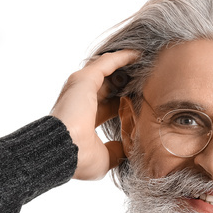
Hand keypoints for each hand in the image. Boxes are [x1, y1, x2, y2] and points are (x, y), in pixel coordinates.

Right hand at [50, 49, 139, 180]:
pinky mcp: (84, 78)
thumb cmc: (79, 158)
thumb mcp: (105, 158)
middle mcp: (80, 101)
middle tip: (148, 76)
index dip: (124, 103)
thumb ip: (117, 151)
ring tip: (146, 60)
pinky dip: (123, 57)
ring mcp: (80, 88)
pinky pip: (107, 62)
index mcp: (84, 120)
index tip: (142, 100)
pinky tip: (138, 54)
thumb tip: (128, 148)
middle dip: (126, 81)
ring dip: (125, 65)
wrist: (64, 150)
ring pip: (107, 70)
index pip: (107, 106)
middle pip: (108, 86)